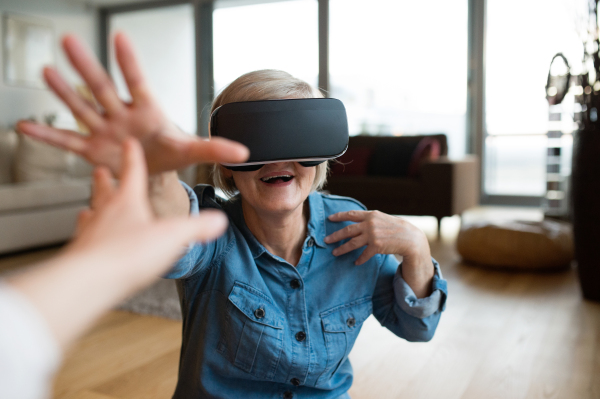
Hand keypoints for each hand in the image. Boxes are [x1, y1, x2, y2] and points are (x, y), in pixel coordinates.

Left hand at [7, 138, 229, 347]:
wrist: (88, 281)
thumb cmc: (128, 254)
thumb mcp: (172, 237)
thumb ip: (197, 227)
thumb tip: (218, 220)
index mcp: (127, 202)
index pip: (132, 173)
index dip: (132, 157)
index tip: (129, 144)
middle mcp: (104, 214)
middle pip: (104, 191)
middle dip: (104, 180)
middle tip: (100, 171)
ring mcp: (89, 234)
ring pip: (89, 215)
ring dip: (91, 210)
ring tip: (87, 209)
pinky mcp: (80, 257)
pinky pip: (83, 241)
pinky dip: (87, 238)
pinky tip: (90, 245)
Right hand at [16, 33, 247, 175]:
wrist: (154, 170)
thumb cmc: (171, 151)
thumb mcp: (193, 150)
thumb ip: (215, 148)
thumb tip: (244, 151)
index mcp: (147, 110)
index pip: (137, 81)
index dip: (129, 61)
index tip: (121, 37)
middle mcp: (121, 115)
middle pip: (103, 88)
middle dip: (88, 67)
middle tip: (70, 41)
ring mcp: (105, 130)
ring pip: (82, 108)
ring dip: (64, 91)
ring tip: (46, 70)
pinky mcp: (92, 150)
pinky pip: (67, 142)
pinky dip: (47, 136)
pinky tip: (25, 126)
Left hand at [324, 210, 433, 296]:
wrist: (410, 238)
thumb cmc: (396, 228)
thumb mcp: (382, 219)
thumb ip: (370, 219)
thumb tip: (357, 222)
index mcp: (371, 215)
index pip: (351, 214)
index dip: (339, 216)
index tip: (329, 218)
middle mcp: (370, 224)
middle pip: (348, 230)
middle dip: (335, 236)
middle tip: (326, 240)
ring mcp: (373, 235)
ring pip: (352, 243)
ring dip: (342, 249)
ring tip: (335, 253)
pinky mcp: (376, 246)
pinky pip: (364, 255)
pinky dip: (360, 259)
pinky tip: (356, 262)